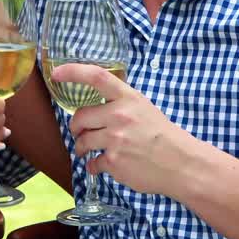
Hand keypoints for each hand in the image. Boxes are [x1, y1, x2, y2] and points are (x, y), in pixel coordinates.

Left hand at [53, 63, 193, 195]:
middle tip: (79, 132)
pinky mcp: (114, 162)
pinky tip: (105, 166)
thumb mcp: (144, 108)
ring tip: (87, 151)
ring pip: (83, 141)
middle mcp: (120, 116)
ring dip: (81, 147)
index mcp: (129, 98)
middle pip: (81, 116)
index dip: (73, 72)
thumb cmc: (162, 135)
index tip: (57, 73)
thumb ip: (120, 104)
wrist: (181, 163)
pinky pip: (92, 163)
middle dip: (76, 127)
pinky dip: (95, 166)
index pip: (97, 76)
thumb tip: (97, 106)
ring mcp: (115, 139)